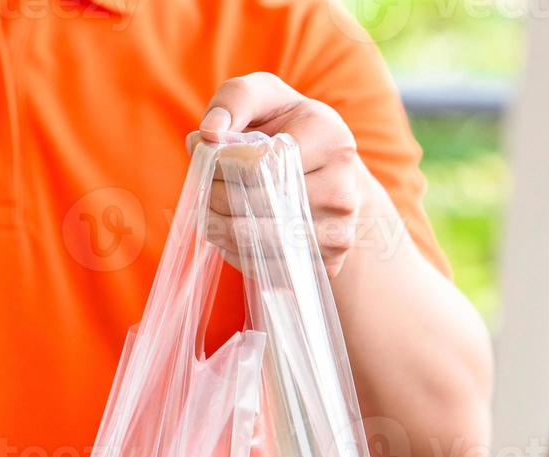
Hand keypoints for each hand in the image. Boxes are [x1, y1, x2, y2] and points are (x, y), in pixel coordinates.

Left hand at [193, 72, 366, 275]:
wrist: (330, 176)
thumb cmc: (289, 131)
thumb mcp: (265, 98)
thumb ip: (234, 101)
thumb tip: (208, 133)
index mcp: (332, 139)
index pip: (259, 163)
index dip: (222, 164)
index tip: (210, 156)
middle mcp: (343, 189)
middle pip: (257, 204)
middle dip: (216, 195)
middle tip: (206, 186)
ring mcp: (338, 233)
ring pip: (256, 241)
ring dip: (219, 227)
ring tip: (212, 209)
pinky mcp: (326, 264)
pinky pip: (264, 266)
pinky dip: (236, 253)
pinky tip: (235, 231)